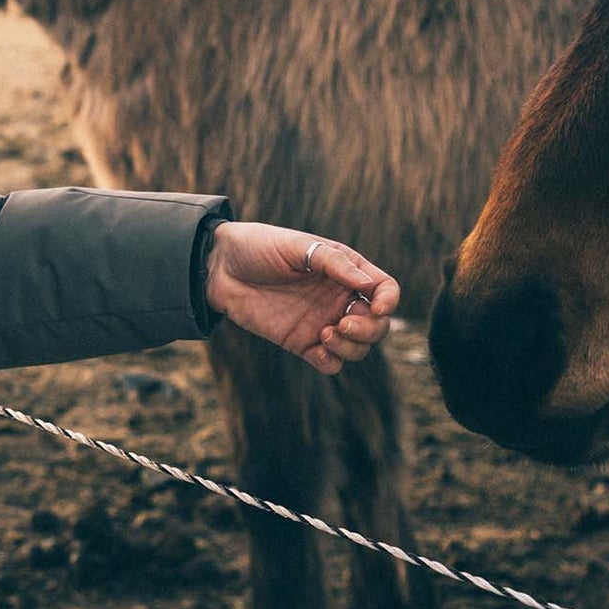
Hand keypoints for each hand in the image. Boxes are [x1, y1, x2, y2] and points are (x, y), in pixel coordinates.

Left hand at [204, 223, 399, 375]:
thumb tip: (368, 286)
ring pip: (358, 348)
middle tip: (342, 325)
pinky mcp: (302, 343)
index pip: (384, 289)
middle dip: (369, 330)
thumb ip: (334, 263)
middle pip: (377, 325)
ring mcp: (322, 322)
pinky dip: (332, 362)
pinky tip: (317, 348)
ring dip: (351, 347)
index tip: (376, 307)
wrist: (219, 268)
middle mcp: (338, 299)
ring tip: (324, 334)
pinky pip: (330, 363)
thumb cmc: (259, 247)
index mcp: (345, 270)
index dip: (389, 301)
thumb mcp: (298, 245)